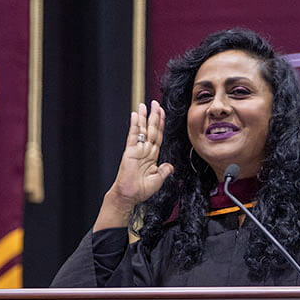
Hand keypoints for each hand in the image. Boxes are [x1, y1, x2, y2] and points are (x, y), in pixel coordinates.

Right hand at [93, 100, 173, 230]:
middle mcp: (145, 150)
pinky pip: (133, 135)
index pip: (158, 136)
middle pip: (151, 129)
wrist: (129, 196)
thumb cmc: (141, 190)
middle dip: (154, 116)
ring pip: (142, 130)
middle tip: (156, 103)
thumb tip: (170, 166)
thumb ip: (164, 171)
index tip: (162, 113)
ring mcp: (137, 150)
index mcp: (152, 156)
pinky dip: (135, 125)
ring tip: (144, 105)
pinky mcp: (130, 151)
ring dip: (144, 117)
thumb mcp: (158, 180)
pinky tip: (135, 115)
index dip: (161, 124)